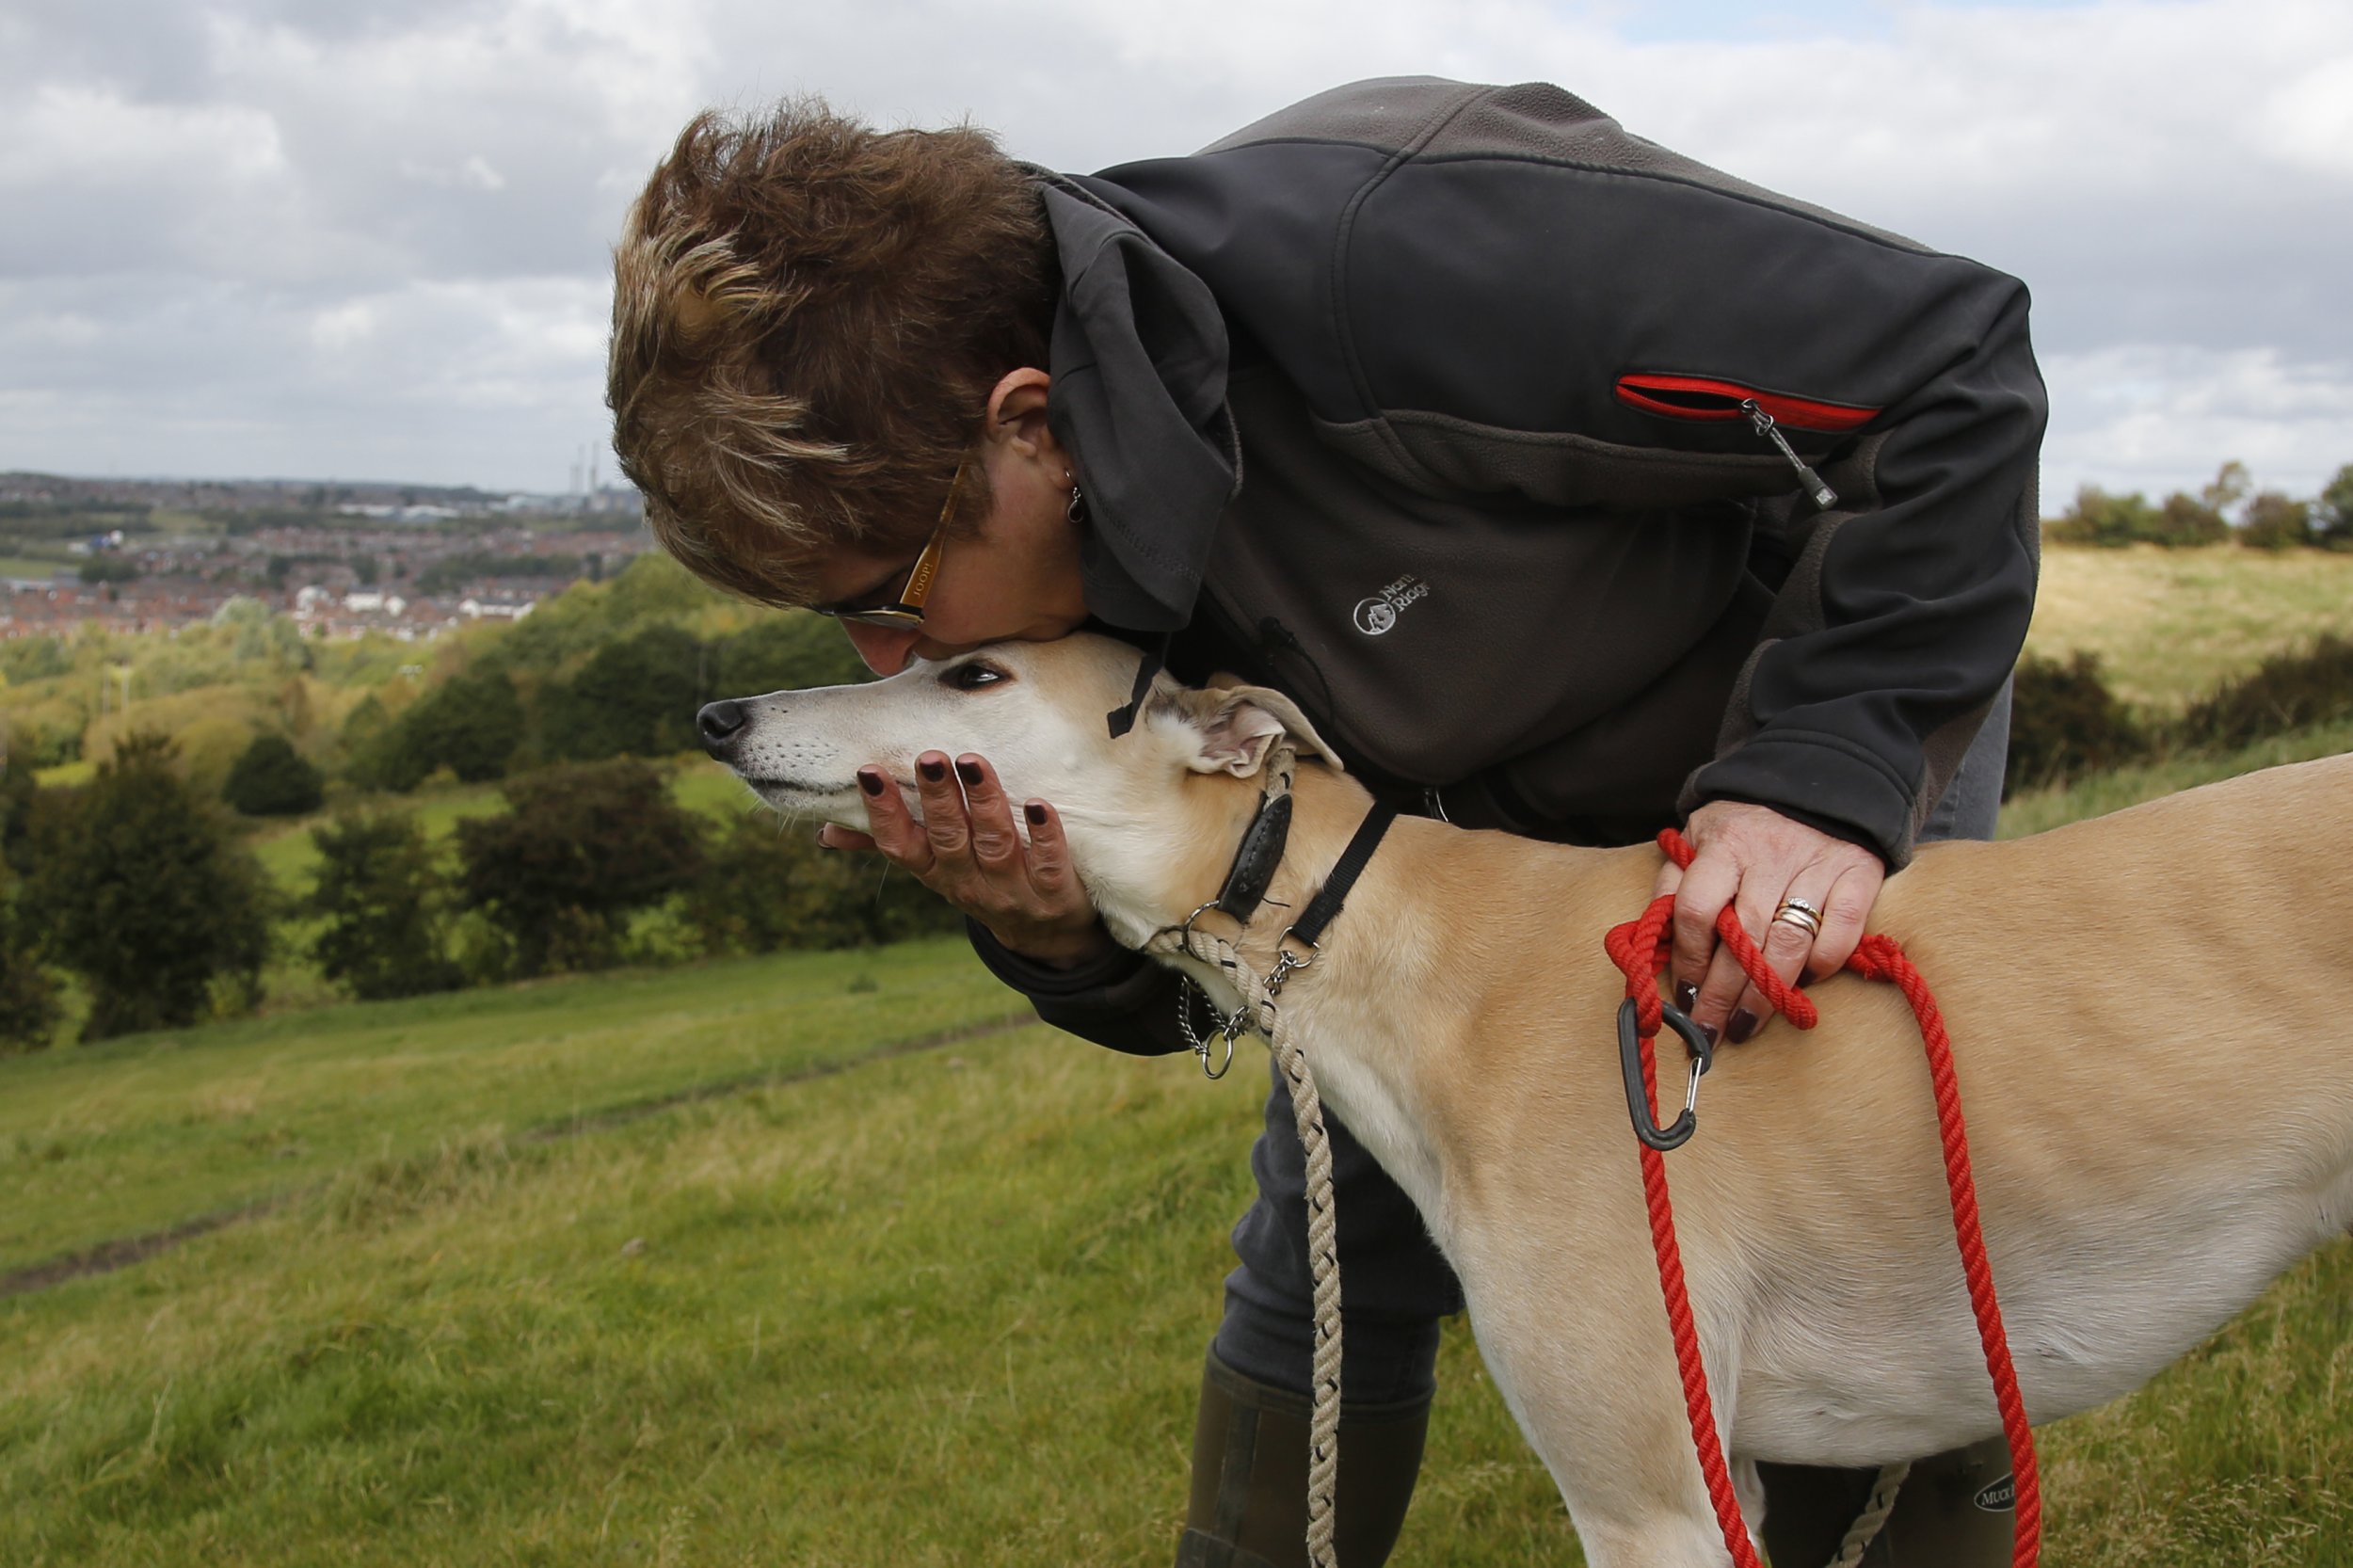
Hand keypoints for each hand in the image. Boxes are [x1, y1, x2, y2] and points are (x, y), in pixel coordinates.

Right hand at [815, 749, 1114, 968]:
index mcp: (935, 873)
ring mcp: (1011, 892)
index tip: (869, 771)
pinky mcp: (1054, 896)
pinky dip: (1044, 835)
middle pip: (948, 840)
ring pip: (994, 845)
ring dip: (984, 803)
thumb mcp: (935, 868)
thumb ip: (891, 842)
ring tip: (973, 763)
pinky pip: (1048, 865)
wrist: (1048, 935)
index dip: (883, 812)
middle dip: (937, 800)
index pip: (900, 845)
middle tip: (928, 757)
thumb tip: (825, 833)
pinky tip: (1039, 805)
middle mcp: (968, 884)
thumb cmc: (984, 881)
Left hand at [1650, 801, 1884, 1045]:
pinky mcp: (1859, 874)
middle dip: (1721, 994)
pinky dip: (1822, 967)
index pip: (1697, 909)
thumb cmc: (1745, 823)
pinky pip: (1842, 934)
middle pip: (1743, 938)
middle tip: (1708, 1031)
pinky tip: (1800, 987)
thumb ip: (1675, 880)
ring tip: (1745, 1026)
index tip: (1684, 992)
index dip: (1689, 958)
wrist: (1818, 780)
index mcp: (1725, 844)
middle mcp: (1771, 854)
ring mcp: (1818, 864)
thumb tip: (1654, 939)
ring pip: (1791, 943)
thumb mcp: (1699, 836)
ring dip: (1766, 995)